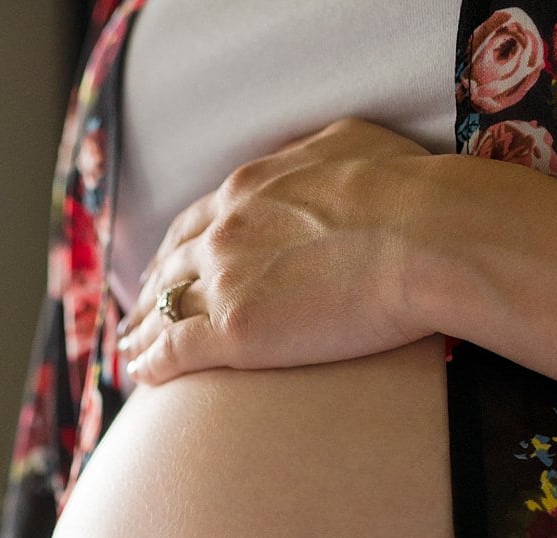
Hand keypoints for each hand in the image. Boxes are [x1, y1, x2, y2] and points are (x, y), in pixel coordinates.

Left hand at [114, 117, 438, 384]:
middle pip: (170, 267)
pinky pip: (175, 350)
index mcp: (248, 189)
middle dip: (152, 292)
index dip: (177, 250)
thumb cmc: (410, 187)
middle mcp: (224, 231)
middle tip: (139, 313)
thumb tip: (312, 161)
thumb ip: (315, 155)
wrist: (426, 233)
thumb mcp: (352, 142)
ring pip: (163, 310)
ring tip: (130, 351)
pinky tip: (140, 377)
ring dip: (141, 332)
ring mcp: (225, 281)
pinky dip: (151, 363)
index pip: (195, 223)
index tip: (167, 267)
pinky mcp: (235, 332)